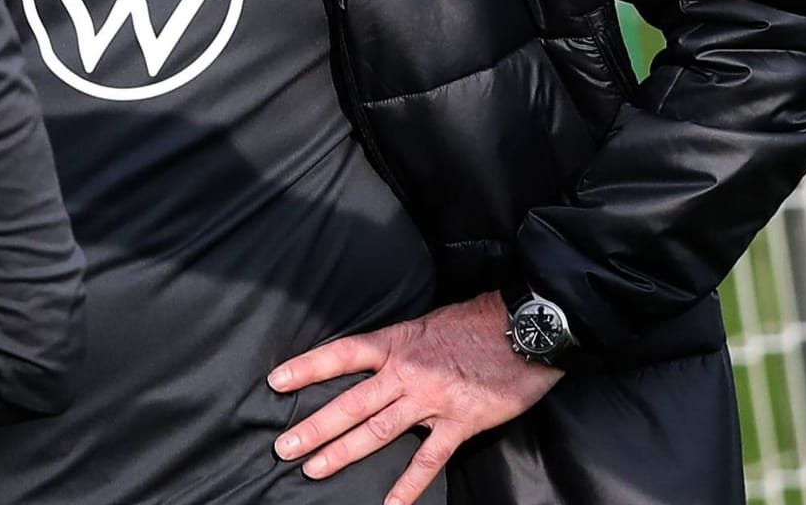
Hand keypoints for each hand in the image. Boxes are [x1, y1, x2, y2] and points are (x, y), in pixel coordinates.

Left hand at [268, 293, 561, 504]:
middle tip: (283, 447)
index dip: (309, 367)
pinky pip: (429, 458)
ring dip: (343, 451)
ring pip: (379, 430)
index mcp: (401, 342)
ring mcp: (434, 399)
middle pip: (352, 402)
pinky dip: (408, 485)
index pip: (345, 354)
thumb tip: (384, 358)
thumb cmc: (483, 319)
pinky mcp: (461, 421)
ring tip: (313, 469)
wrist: (528, 325)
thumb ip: (407, 344)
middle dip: (315, 425)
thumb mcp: (433, 321)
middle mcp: (410, 372)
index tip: (276, 381)